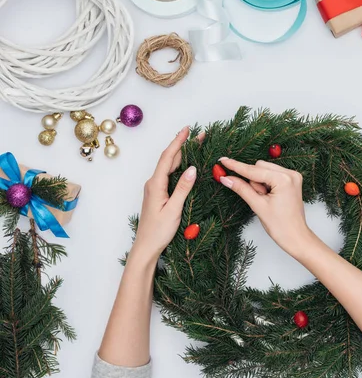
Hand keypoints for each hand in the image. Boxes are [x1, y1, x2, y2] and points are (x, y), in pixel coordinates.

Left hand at [131, 127, 203, 261]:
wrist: (146, 246)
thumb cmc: (159, 231)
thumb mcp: (174, 210)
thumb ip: (183, 188)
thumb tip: (192, 168)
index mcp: (156, 184)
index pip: (168, 158)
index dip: (178, 142)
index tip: (187, 130)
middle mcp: (153, 183)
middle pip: (169, 159)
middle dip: (183, 145)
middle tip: (198, 135)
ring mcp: (155, 188)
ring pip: (169, 166)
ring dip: (182, 155)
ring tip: (195, 145)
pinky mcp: (158, 193)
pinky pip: (169, 175)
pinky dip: (179, 166)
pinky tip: (186, 164)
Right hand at [218, 158, 312, 254]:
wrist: (296, 237)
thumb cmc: (280, 226)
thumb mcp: (258, 206)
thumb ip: (241, 188)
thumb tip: (226, 178)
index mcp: (284, 179)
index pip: (254, 170)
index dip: (236, 166)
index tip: (223, 160)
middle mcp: (290, 174)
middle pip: (260, 167)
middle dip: (253, 181)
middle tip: (258, 198)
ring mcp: (293, 176)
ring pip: (265, 170)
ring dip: (259, 183)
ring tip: (266, 199)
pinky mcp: (292, 180)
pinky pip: (272, 174)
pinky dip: (266, 183)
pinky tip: (270, 196)